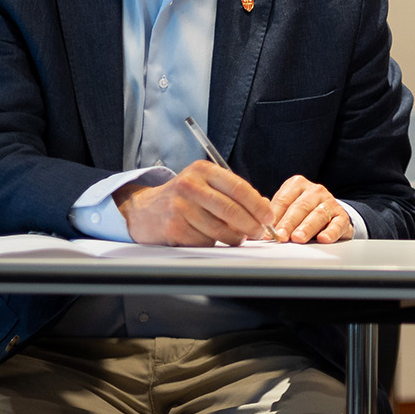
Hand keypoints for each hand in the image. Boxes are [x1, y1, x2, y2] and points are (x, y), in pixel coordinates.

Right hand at [117, 161, 276, 245]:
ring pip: (219, 229)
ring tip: (238, 238)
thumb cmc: (183, 198)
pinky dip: (214, 243)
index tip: (269, 217)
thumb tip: (264, 206)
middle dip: (251, 225)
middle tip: (260, 233)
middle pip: (231, 209)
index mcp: (202, 170)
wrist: (145, 210)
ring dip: (234, 238)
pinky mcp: (174, 227)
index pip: (239, 187)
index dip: (258, 205)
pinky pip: (204, 240)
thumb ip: (233, 193)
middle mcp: (190, 185)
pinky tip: (212, 238)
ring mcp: (180, 206)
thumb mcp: (206, 185)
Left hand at [270, 175, 354, 243]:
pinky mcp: (342, 216)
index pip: (283, 200)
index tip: (267, 231)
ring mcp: (330, 202)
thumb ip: (273, 212)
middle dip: (289, 223)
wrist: (329, 214)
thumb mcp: (286, 207)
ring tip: (298, 238)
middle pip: (300, 207)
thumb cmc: (302, 212)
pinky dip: (330, 232)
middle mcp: (315, 190)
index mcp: (297, 185)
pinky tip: (323, 239)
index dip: (274, 216)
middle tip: (280, 236)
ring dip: (307, 228)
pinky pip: (337, 224)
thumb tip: (257, 221)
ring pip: (318, 215)